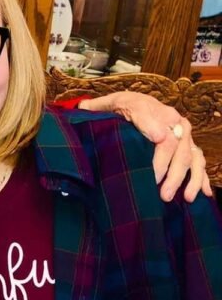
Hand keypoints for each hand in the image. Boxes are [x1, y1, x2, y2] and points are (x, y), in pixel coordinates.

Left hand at [78, 91, 212, 201]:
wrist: (134, 101)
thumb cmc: (118, 106)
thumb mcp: (108, 103)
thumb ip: (97, 108)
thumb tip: (103, 115)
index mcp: (150, 109)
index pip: (158, 133)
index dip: (158, 157)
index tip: (155, 173)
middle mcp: (172, 119)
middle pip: (177, 149)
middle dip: (172, 174)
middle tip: (163, 195)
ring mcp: (183, 131)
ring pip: (191, 156)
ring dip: (188, 179)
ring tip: (182, 198)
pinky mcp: (188, 142)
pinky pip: (199, 160)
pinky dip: (202, 177)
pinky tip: (202, 193)